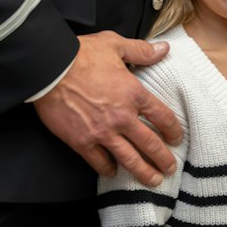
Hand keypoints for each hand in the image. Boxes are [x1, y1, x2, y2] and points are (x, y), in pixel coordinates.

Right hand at [33, 33, 181, 182]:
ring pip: (129, 159)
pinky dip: (107, 170)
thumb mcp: (116, 45)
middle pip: (150, 144)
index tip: (177, 138)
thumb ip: (142, 51)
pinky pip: (99, 162)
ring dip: (144, 173)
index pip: (163, 117)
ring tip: (153, 181)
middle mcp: (122, 117)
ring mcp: (102, 133)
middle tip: (170, 169)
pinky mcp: (81, 142)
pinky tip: (113, 173)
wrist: (49, 69)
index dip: (174, 130)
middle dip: (163, 159)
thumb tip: (164, 48)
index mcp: (134, 94)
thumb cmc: (82, 54)